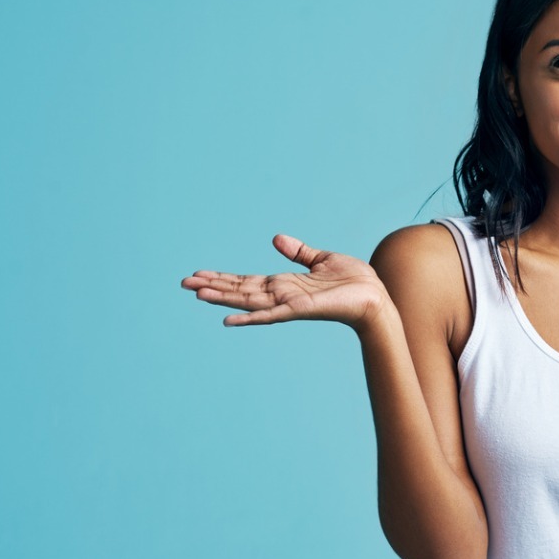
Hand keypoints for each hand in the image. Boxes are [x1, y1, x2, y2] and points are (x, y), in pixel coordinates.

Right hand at [180, 235, 389, 328]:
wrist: (376, 296)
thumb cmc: (353, 281)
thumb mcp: (322, 259)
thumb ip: (298, 252)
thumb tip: (276, 238)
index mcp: (284, 284)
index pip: (246, 281)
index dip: (222, 277)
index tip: (198, 274)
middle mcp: (281, 295)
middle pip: (239, 290)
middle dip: (212, 286)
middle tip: (183, 283)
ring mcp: (288, 304)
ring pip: (248, 302)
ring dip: (222, 298)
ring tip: (197, 294)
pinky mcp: (299, 310)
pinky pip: (270, 316)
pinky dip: (249, 318)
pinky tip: (228, 320)